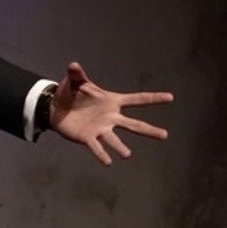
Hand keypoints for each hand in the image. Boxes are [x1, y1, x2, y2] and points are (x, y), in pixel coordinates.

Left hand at [47, 62, 173, 165]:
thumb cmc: (71, 93)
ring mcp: (101, 129)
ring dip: (120, 147)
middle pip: (133, 124)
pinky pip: (96, 147)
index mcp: (112, 101)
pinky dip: (102, 154)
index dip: (153, 99)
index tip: (170, 97)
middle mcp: (111, 117)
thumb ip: (77, 74)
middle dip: (149, 130)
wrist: (56, 108)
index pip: (136, 100)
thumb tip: (73, 65)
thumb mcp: (75, 82)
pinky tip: (108, 162)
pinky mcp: (88, 138)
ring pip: (115, 139)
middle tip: (165, 135)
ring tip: (127, 155)